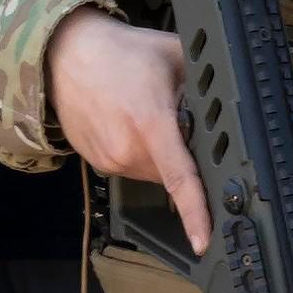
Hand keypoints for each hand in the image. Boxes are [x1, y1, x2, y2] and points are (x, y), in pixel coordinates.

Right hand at [45, 9, 212, 253]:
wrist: (63, 54)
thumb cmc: (122, 51)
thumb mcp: (174, 55)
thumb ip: (204, 85)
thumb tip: (229, 109)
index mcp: (150, 124)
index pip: (180, 178)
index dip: (196, 213)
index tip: (206, 241)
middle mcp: (127, 149)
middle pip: (173, 173)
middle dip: (183, 152)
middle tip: (173, 114)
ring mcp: (108, 159)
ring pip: (153, 172)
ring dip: (159, 153)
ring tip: (143, 112)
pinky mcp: (96, 162)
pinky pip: (131, 167)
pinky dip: (139, 151)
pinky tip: (128, 121)